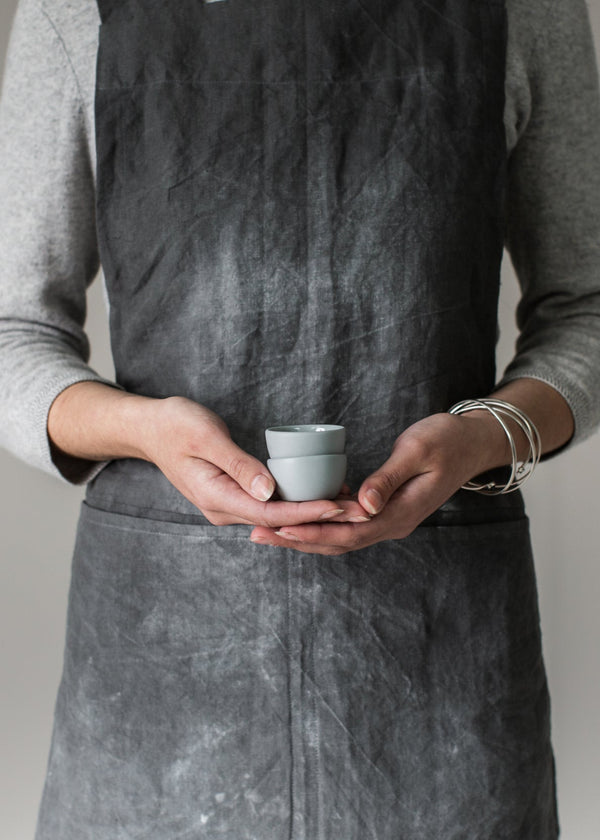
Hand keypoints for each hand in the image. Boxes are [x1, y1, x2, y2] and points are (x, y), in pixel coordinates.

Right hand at [47, 383, 367, 526]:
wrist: (149, 428)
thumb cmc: (176, 425)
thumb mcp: (206, 437)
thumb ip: (237, 464)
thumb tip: (268, 491)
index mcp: (216, 497)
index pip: (271, 512)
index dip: (307, 511)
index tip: (338, 507)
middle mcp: (223, 509)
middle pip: (279, 519)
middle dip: (319, 517)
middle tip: (359, 512)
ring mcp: (226, 505)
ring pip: (276, 515)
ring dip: (311, 512)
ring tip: (349, 505)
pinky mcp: (232, 495)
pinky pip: (269, 505)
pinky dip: (296, 501)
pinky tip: (319, 494)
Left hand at [249, 411, 510, 553]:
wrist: (471, 442)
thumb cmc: (446, 440)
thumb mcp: (418, 451)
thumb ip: (389, 478)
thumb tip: (362, 504)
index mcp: (400, 514)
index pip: (348, 534)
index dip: (312, 532)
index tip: (279, 527)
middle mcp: (392, 524)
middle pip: (337, 543)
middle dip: (296, 540)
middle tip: (257, 535)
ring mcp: (388, 519)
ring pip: (339, 537)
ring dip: (304, 535)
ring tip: (267, 530)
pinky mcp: (383, 509)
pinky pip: (347, 523)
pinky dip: (321, 522)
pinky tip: (297, 513)